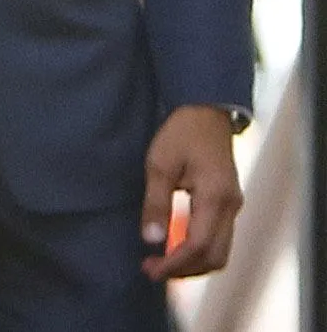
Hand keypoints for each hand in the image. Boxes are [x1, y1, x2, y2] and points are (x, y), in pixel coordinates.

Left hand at [140, 104, 242, 280]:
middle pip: (215, 257)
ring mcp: (233, 207)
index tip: (150, 269)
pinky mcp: (229, 204)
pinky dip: (198, 250)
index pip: (198, 246)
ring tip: (161, 263)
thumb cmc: (181, 133)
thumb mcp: (159, 164)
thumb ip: (156, 203)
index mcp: (215, 198)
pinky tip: (175, 247)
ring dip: (192, 263)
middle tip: (152, 270)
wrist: (206, 112)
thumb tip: (151, 239)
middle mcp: (231, 207)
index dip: (174, 264)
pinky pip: (219, 238)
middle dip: (185, 270)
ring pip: (220, 252)